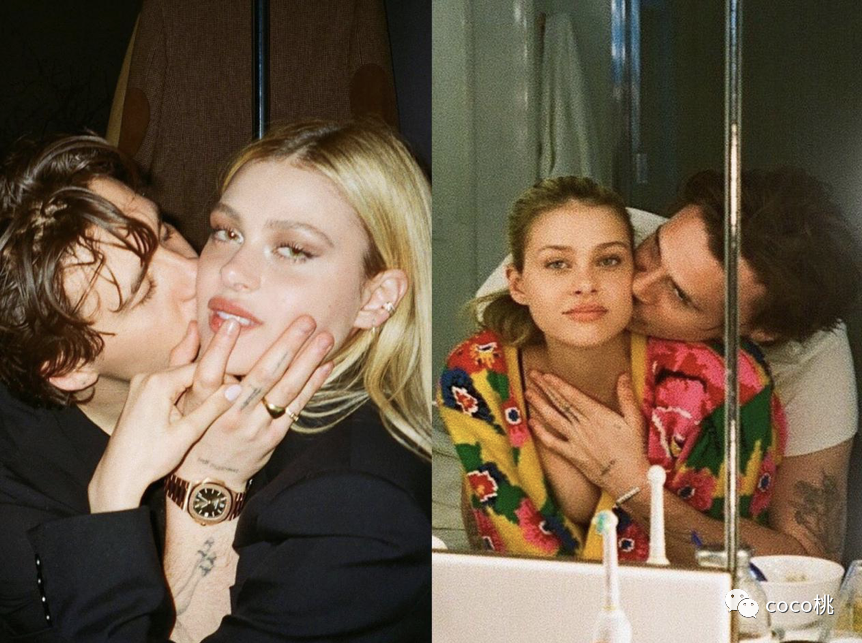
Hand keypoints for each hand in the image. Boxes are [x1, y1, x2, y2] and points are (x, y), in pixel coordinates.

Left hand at [89, 364, 241, 512]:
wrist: (118, 476)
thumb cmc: (150, 459)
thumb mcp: (188, 433)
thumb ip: (213, 407)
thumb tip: (238, 388)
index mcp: (157, 382)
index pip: (200, 368)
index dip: (222, 377)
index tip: (240, 388)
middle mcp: (146, 377)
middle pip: (188, 370)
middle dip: (211, 379)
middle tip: (234, 391)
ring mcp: (140, 385)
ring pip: (179, 378)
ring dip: (198, 386)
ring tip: (220, 397)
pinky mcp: (139, 395)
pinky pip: (168, 386)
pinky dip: (184, 392)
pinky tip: (198, 403)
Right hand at [175, 314, 333, 489]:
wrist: (209, 478)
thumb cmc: (194, 429)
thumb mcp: (183, 398)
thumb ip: (186, 360)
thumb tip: (195, 325)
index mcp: (205, 403)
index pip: (211, 371)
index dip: (221, 347)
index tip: (235, 322)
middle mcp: (232, 414)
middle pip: (263, 376)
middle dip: (286, 345)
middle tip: (306, 320)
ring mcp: (256, 427)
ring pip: (286, 391)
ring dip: (308, 362)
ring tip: (325, 338)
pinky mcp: (273, 436)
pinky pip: (296, 407)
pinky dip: (312, 385)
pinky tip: (325, 365)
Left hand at [524, 371, 649, 496]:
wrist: (629, 479)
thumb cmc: (635, 449)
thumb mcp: (635, 420)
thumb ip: (626, 397)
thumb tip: (623, 375)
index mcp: (598, 415)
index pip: (573, 396)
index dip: (558, 384)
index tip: (546, 375)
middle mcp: (583, 426)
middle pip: (560, 403)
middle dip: (545, 388)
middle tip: (532, 374)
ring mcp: (575, 441)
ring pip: (553, 419)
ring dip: (539, 405)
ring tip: (528, 393)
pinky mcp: (572, 455)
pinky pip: (552, 443)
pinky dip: (540, 432)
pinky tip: (532, 423)